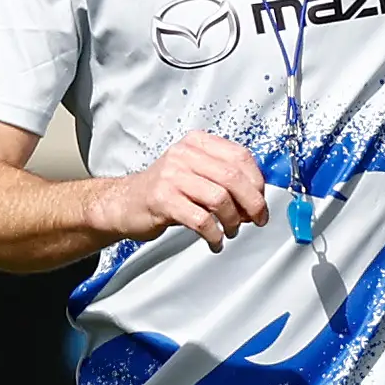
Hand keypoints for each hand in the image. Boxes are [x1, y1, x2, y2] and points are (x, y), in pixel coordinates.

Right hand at [88, 131, 268, 252]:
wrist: (124, 203)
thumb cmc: (164, 190)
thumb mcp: (194, 172)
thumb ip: (222, 177)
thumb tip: (256, 198)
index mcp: (197, 143)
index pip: (240, 157)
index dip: (257, 182)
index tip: (260, 200)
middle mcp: (184, 154)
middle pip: (233, 178)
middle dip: (252, 203)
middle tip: (256, 220)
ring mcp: (172, 176)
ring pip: (220, 199)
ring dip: (233, 221)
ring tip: (231, 231)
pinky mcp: (163, 200)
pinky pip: (201, 220)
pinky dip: (215, 235)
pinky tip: (215, 241)